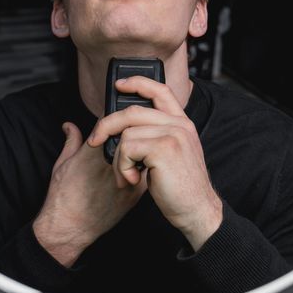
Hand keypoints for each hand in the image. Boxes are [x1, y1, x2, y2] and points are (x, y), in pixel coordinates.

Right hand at [33, 122, 146, 267]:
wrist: (71, 228)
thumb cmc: (62, 198)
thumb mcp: (61, 164)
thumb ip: (71, 141)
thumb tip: (69, 126)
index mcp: (94, 152)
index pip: (113, 122)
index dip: (116, 117)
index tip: (116, 119)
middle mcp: (113, 163)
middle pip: (132, 137)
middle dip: (132, 132)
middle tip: (131, 133)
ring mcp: (127, 178)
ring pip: (144, 154)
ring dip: (142, 149)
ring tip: (138, 150)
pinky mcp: (136, 194)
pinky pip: (148, 173)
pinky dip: (147, 167)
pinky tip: (141, 169)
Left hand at [88, 76, 222, 250]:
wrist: (196, 210)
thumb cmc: (180, 188)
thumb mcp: (172, 155)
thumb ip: (155, 137)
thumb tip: (124, 131)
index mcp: (182, 124)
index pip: (160, 91)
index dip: (138, 82)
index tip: (120, 84)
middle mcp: (179, 125)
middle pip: (131, 111)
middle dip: (106, 126)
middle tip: (96, 142)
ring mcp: (173, 134)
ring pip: (126, 133)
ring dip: (118, 159)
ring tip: (127, 175)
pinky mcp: (164, 148)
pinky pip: (127, 148)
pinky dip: (123, 166)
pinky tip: (133, 179)